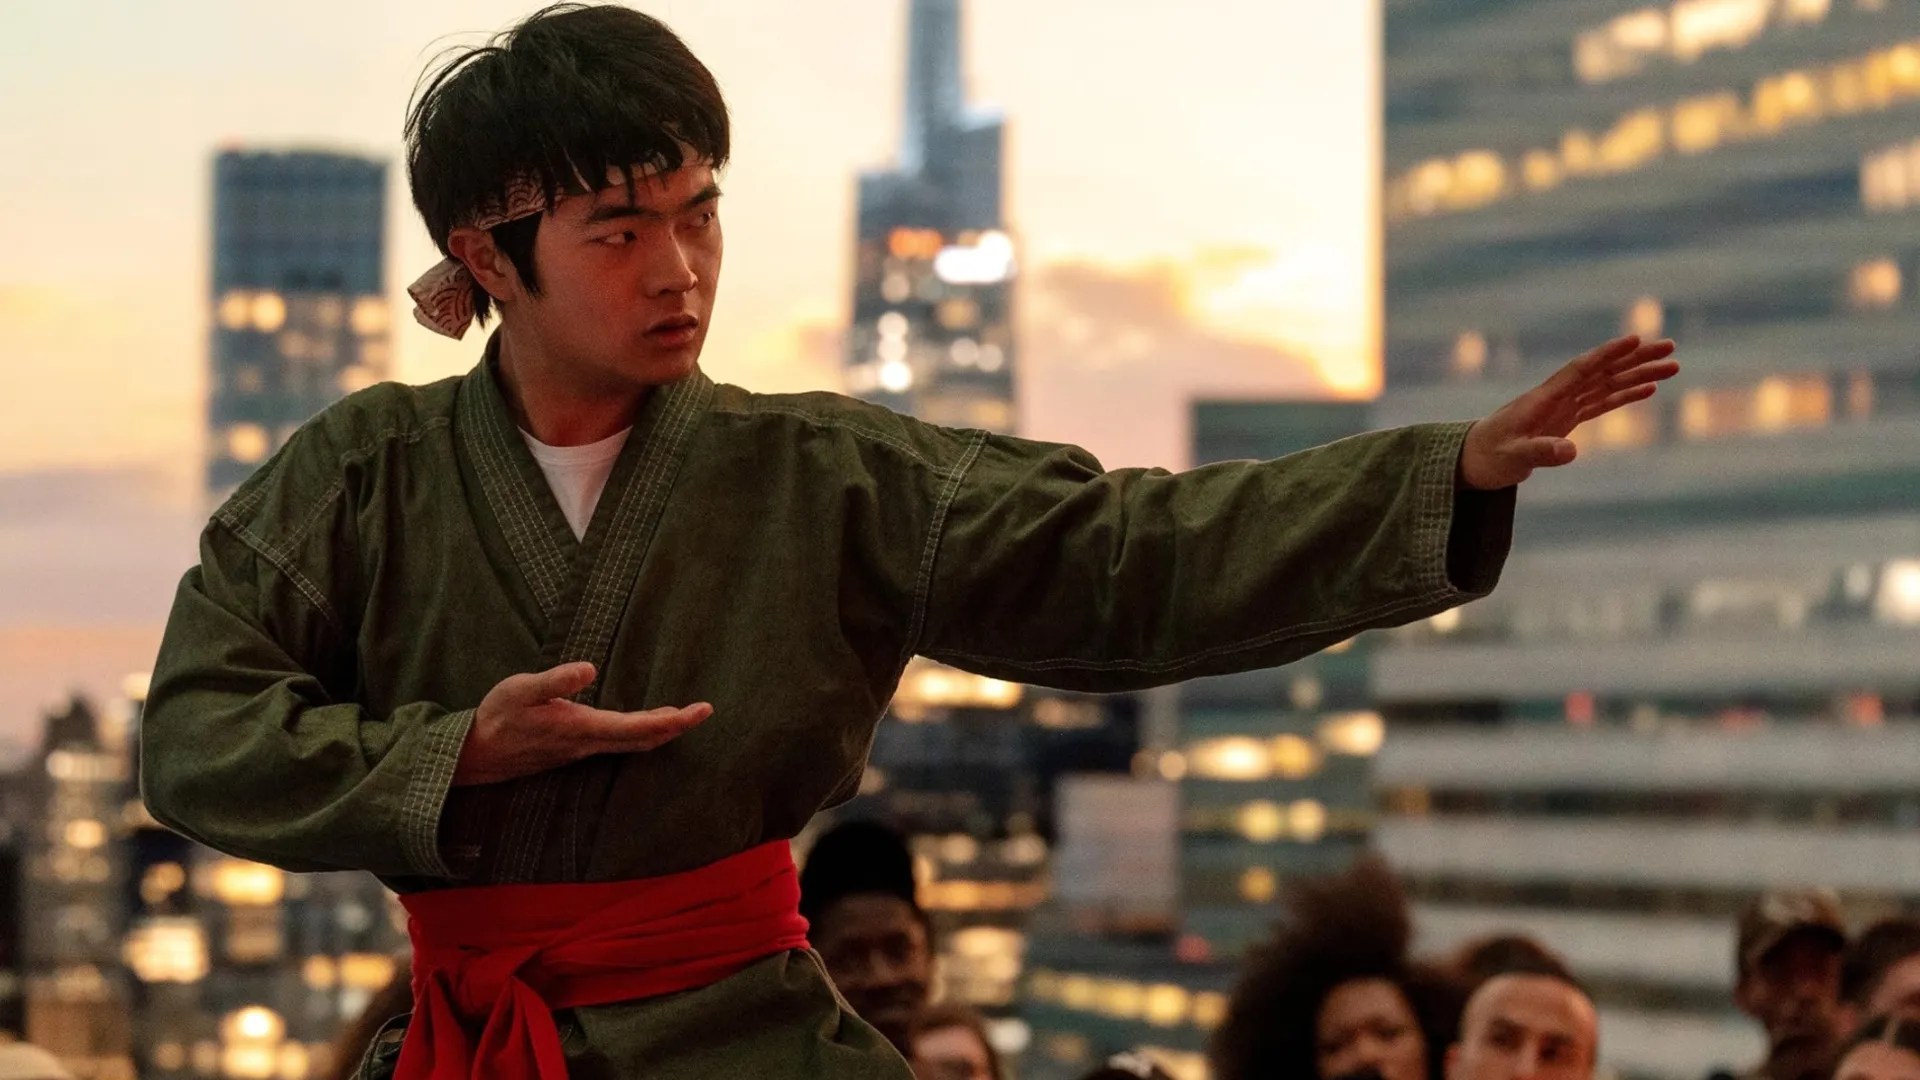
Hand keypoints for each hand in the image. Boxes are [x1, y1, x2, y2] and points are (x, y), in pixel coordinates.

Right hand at [452, 661, 711, 785]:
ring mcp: (582, 750)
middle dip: (676, 727)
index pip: (638, 727)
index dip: (673, 721)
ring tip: (682, 717)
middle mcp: (587, 744)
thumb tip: (590, 669)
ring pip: (631, 745)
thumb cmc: (498, 717)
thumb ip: (556, 681)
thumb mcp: (520, 690)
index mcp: (581, 728)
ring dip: (659, 732)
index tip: (700, 711)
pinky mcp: (575, 750)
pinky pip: (617, 745)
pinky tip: (643, 726)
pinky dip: (639, 735)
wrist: (475, 754)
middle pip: (643, 739)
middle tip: (705, 712)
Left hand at [1458, 334, 1678, 489]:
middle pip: (1602, 371)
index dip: (1608, 354)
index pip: (1581, 369)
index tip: (1636, 338)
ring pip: (1607, 385)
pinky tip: (1648, 389)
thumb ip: (1540, 453)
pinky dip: (1624, 395)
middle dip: (1636, 358)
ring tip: (1672, 367)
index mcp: (1543, 398)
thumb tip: (1572, 451)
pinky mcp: (1564, 420)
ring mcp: (1562, 407)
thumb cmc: (1487, 456)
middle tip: (1670, 347)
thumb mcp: (1512, 458)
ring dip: (1638, 374)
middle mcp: (1556, 397)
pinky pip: (1600, 404)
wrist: (1470, 460)